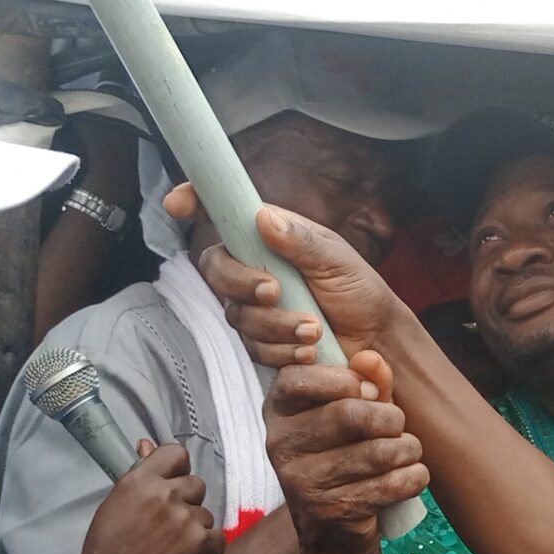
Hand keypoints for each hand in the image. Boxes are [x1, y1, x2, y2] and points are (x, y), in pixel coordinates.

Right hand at [73, 440, 224, 553]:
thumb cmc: (108, 553)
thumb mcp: (115, 506)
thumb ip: (138, 476)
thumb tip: (148, 445)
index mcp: (139, 482)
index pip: (176, 454)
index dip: (175, 469)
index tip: (170, 483)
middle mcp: (165, 497)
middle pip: (196, 484)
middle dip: (186, 502)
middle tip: (165, 525)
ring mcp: (187, 522)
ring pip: (206, 514)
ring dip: (194, 529)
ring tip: (169, 549)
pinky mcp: (203, 547)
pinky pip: (217, 538)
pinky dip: (206, 550)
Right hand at [173, 192, 410, 370]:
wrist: (377, 341)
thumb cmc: (359, 291)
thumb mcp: (336, 259)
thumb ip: (301, 241)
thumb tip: (263, 217)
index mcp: (268, 236)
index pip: (222, 214)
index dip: (194, 202)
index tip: (177, 204)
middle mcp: (254, 267)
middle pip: (215, 270)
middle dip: (242, 283)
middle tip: (276, 292)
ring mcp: (255, 306)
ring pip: (237, 315)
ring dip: (276, 325)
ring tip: (315, 330)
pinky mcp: (262, 341)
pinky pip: (253, 347)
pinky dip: (282, 350)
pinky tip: (309, 350)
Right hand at [267, 352, 430, 553]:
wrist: (333, 525)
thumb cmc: (345, 451)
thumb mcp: (354, 408)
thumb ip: (366, 380)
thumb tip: (372, 359)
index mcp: (279, 409)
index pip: (298, 379)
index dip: (344, 380)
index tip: (370, 392)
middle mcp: (280, 443)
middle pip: (348, 414)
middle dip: (390, 417)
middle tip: (398, 425)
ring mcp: (300, 481)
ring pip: (376, 452)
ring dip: (407, 449)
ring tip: (409, 450)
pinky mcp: (327, 511)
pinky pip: (388, 486)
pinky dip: (413, 477)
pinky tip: (413, 474)